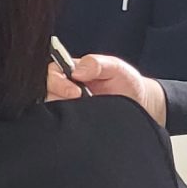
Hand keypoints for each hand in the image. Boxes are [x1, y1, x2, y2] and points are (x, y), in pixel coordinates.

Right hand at [50, 51, 165, 124]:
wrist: (140, 105)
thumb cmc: (126, 83)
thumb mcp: (116, 68)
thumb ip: (97, 64)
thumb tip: (76, 70)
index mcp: (71, 71)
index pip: (52, 73)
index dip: (58, 82)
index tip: (75, 92)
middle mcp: (65, 88)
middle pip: (46, 91)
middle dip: (59, 97)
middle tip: (80, 101)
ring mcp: (67, 106)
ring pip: (51, 108)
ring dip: (65, 111)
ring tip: (85, 112)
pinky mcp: (72, 121)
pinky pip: (60, 122)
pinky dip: (66, 123)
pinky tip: (81, 123)